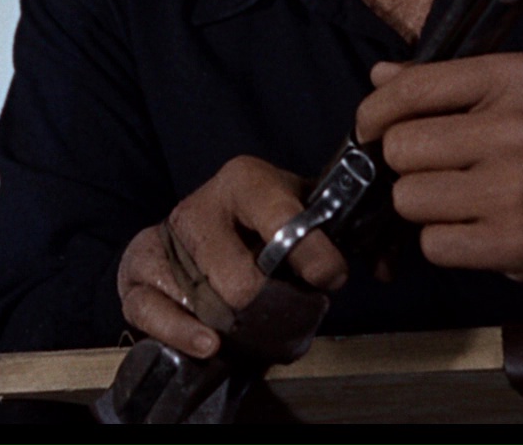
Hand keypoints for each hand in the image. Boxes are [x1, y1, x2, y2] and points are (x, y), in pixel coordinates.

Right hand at [116, 155, 347, 357]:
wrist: (202, 228)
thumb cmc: (263, 226)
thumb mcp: (306, 215)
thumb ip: (353, 237)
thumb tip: (385, 266)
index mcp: (247, 181)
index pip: (282, 218)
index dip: (313, 255)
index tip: (330, 277)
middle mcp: (202, 204)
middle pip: (239, 277)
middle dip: (268, 305)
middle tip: (283, 309)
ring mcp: (165, 237)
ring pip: (201, 298)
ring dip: (230, 324)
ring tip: (248, 326)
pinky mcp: (137, 270)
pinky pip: (151, 309)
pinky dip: (182, 333)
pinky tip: (207, 342)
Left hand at [355, 53, 522, 293]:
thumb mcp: (521, 94)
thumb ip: (447, 84)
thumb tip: (379, 75)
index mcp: (511, 78)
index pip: (412, 88)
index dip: (374, 112)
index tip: (369, 129)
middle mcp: (513, 127)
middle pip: (400, 148)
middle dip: (406, 165)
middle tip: (434, 172)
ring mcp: (514, 187)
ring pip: (410, 198)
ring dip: (423, 207)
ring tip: (459, 202)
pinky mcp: (514, 241)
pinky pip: (434, 243)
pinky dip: (444, 242)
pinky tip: (475, 231)